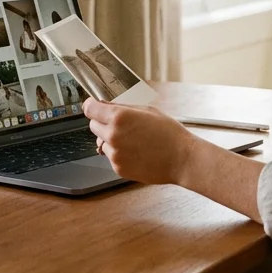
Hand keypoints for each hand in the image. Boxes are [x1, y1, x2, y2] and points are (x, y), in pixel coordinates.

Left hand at [84, 98, 200, 184]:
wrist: (181, 159)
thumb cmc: (169, 133)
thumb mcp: (147, 110)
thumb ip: (123, 107)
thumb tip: (105, 104)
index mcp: (119, 117)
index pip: (89, 109)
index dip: (91, 106)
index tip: (93, 106)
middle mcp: (113, 135)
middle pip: (93, 125)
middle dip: (103, 123)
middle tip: (121, 124)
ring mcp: (114, 154)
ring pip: (101, 142)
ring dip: (111, 140)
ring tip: (133, 140)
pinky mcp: (118, 168)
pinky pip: (111, 157)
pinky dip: (119, 154)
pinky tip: (136, 152)